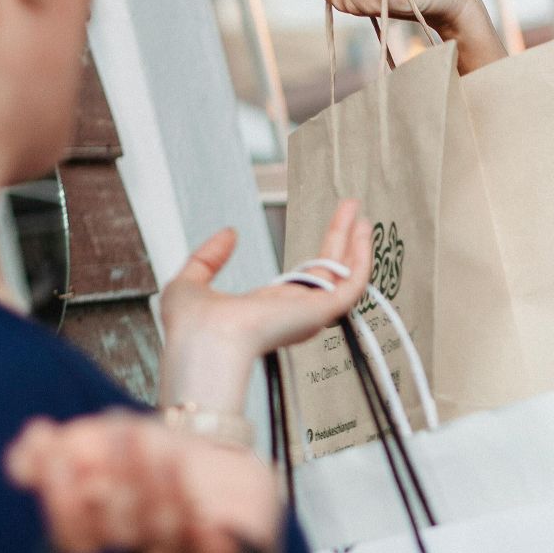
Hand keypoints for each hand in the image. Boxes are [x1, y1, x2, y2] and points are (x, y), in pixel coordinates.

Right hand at [5, 411, 278, 552]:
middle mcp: (139, 540)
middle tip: (117, 430)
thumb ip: (50, 452)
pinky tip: (191, 483)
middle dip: (114, 478)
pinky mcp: (226, 543)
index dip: (60, 502)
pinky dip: (199, 517)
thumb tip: (21, 459)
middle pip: (116, 529)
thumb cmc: (145, 454)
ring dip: (152, 479)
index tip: (55, 454)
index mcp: (102, 527)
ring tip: (148, 434)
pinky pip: (212, 541)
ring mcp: (183, 542)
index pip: (72, 537)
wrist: (219, 461)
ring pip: (161, 525)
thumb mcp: (91, 441)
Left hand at [159, 201, 371, 412]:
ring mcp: (308, 313)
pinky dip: (361, 257)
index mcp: (266, 310)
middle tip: (349, 210)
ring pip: (342, 275)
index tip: (324, 233)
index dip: (315, 255)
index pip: (301, 281)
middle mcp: (292, 313)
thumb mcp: (190, 282)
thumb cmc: (192, 329)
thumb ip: (209, 258)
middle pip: (326, 272)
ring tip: (359, 213)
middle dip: (339, 240)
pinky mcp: (321, 311)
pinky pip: (351, 284)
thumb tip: (229, 234)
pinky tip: (363, 232)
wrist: (203, 342)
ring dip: (354, 243)